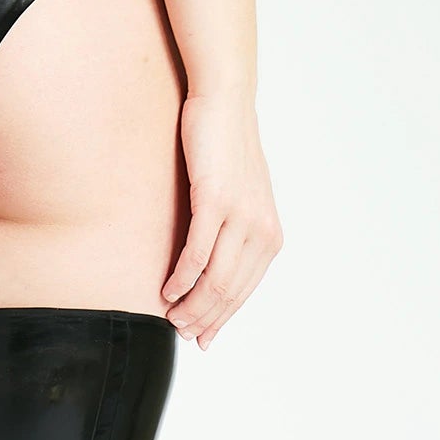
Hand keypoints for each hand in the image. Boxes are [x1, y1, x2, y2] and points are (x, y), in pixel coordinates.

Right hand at [163, 91, 283, 349]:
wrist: (225, 102)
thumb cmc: (226, 150)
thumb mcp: (239, 199)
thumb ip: (234, 236)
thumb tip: (214, 272)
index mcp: (270, 235)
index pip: (243, 292)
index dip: (220, 320)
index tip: (201, 338)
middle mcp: (261, 229)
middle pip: (229, 292)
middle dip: (203, 319)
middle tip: (179, 332)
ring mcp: (241, 216)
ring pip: (214, 280)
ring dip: (190, 305)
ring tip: (170, 316)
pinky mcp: (217, 202)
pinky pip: (197, 254)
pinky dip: (182, 279)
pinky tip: (169, 291)